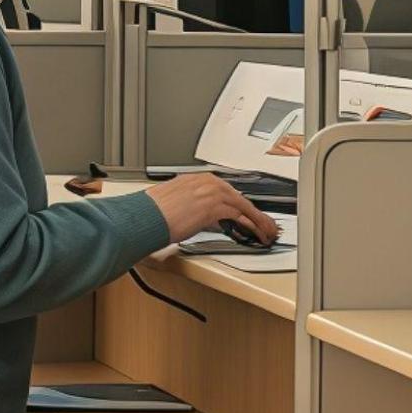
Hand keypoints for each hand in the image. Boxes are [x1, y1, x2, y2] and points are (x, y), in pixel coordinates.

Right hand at [144, 174, 280, 245]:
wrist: (144, 217)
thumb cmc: (151, 213)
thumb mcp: (175, 203)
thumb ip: (193, 206)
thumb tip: (203, 218)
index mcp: (195, 178)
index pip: (225, 191)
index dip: (239, 205)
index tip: (246, 214)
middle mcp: (205, 182)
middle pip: (238, 197)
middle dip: (253, 212)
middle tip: (263, 224)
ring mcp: (212, 193)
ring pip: (244, 206)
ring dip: (258, 221)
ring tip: (267, 231)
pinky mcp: (215, 208)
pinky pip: (241, 217)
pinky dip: (253, 226)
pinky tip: (258, 234)